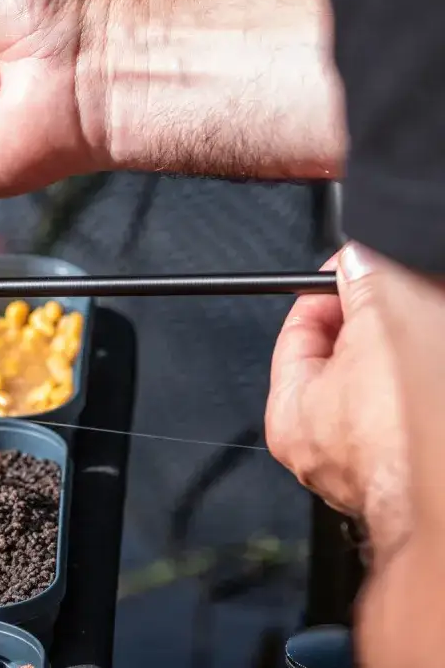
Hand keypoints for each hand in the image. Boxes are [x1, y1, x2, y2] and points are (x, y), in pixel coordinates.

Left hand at [266, 242, 410, 555]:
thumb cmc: (415, 429)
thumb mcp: (384, 319)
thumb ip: (367, 280)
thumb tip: (361, 257)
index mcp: (292, 417)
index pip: (301, 331)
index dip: (332, 287)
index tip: (358, 263)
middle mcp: (334, 450)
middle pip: (357, 356)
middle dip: (389, 315)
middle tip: (412, 287)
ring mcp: (390, 463)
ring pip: (403, 381)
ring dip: (424, 343)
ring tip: (435, 317)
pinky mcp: (428, 464)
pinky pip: (427, 409)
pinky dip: (435, 378)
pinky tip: (443, 352)